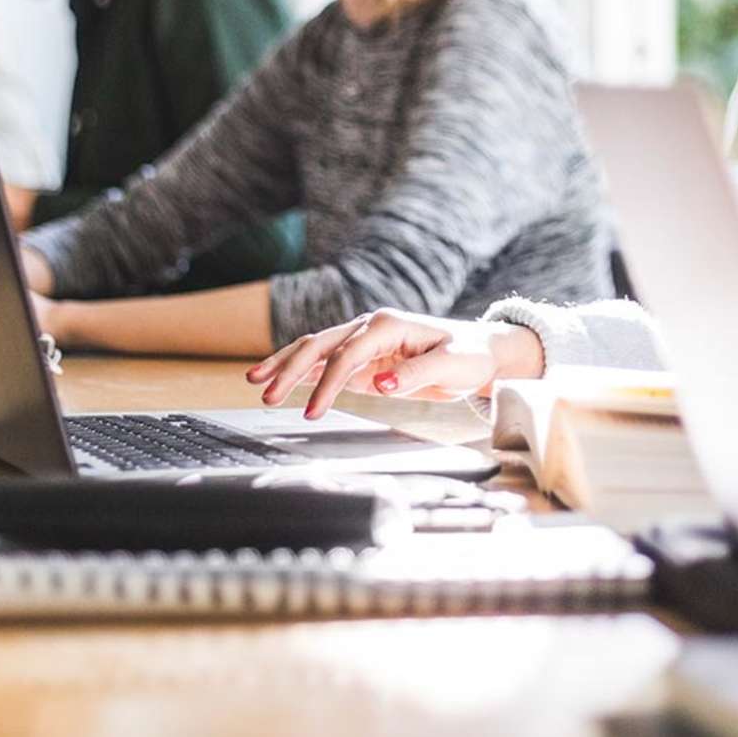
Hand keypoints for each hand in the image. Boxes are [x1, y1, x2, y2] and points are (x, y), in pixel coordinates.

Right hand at [244, 309, 545, 418]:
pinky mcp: (364, 359)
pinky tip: (279, 382)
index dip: (327, 384)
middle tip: (264, 393)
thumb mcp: (451, 365)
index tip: (312, 413)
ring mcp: (364, 342)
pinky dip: (303, 372)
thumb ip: (416, 374)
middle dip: (290, 368)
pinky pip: (327, 363)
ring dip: (287, 366)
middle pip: (320, 344)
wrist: (481, 352)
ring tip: (256, 383)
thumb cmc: (470, 355)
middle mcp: (370, 328)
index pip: (348, 355)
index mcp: (388, 325)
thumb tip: (380, 383)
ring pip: (316, 350)